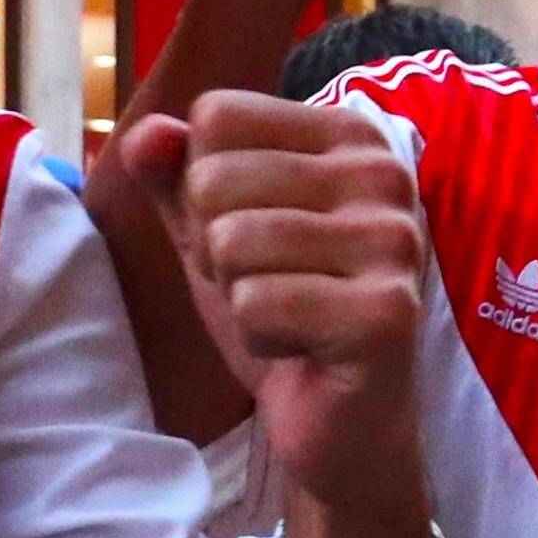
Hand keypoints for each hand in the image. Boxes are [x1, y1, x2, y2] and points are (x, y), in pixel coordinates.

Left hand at [114, 94, 430, 530]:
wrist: (342, 420)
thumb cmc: (282, 311)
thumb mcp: (212, 230)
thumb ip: (174, 175)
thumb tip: (145, 135)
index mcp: (350, 133)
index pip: (216, 117)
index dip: (203, 186)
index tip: (257, 234)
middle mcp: (384, 172)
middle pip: (214, 178)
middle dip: (216, 249)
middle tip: (270, 285)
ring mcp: (392, 240)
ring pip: (231, 242)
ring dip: (237, 296)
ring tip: (287, 317)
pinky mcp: (386, 312)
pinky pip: (256, 304)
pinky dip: (261, 339)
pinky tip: (303, 350)